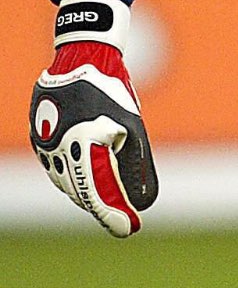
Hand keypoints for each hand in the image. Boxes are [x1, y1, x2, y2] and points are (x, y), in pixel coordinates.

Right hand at [30, 0, 157, 237]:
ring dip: (88, 195)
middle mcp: (61, 147)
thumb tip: (146, 200)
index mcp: (85, 143)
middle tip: (125, 222)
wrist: (82, 57)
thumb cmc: (113, 90)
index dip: (114, 213)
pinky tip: (88, 184)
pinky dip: (74, 179)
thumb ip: (137, 163)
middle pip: (81, 191)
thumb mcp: (132, 126)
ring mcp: (46, 144)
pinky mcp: (41, 138)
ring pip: (67, 182)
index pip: (99, 190)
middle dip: (104, 208)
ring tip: (110, 206)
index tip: (130, 230)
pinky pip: (57, 167)